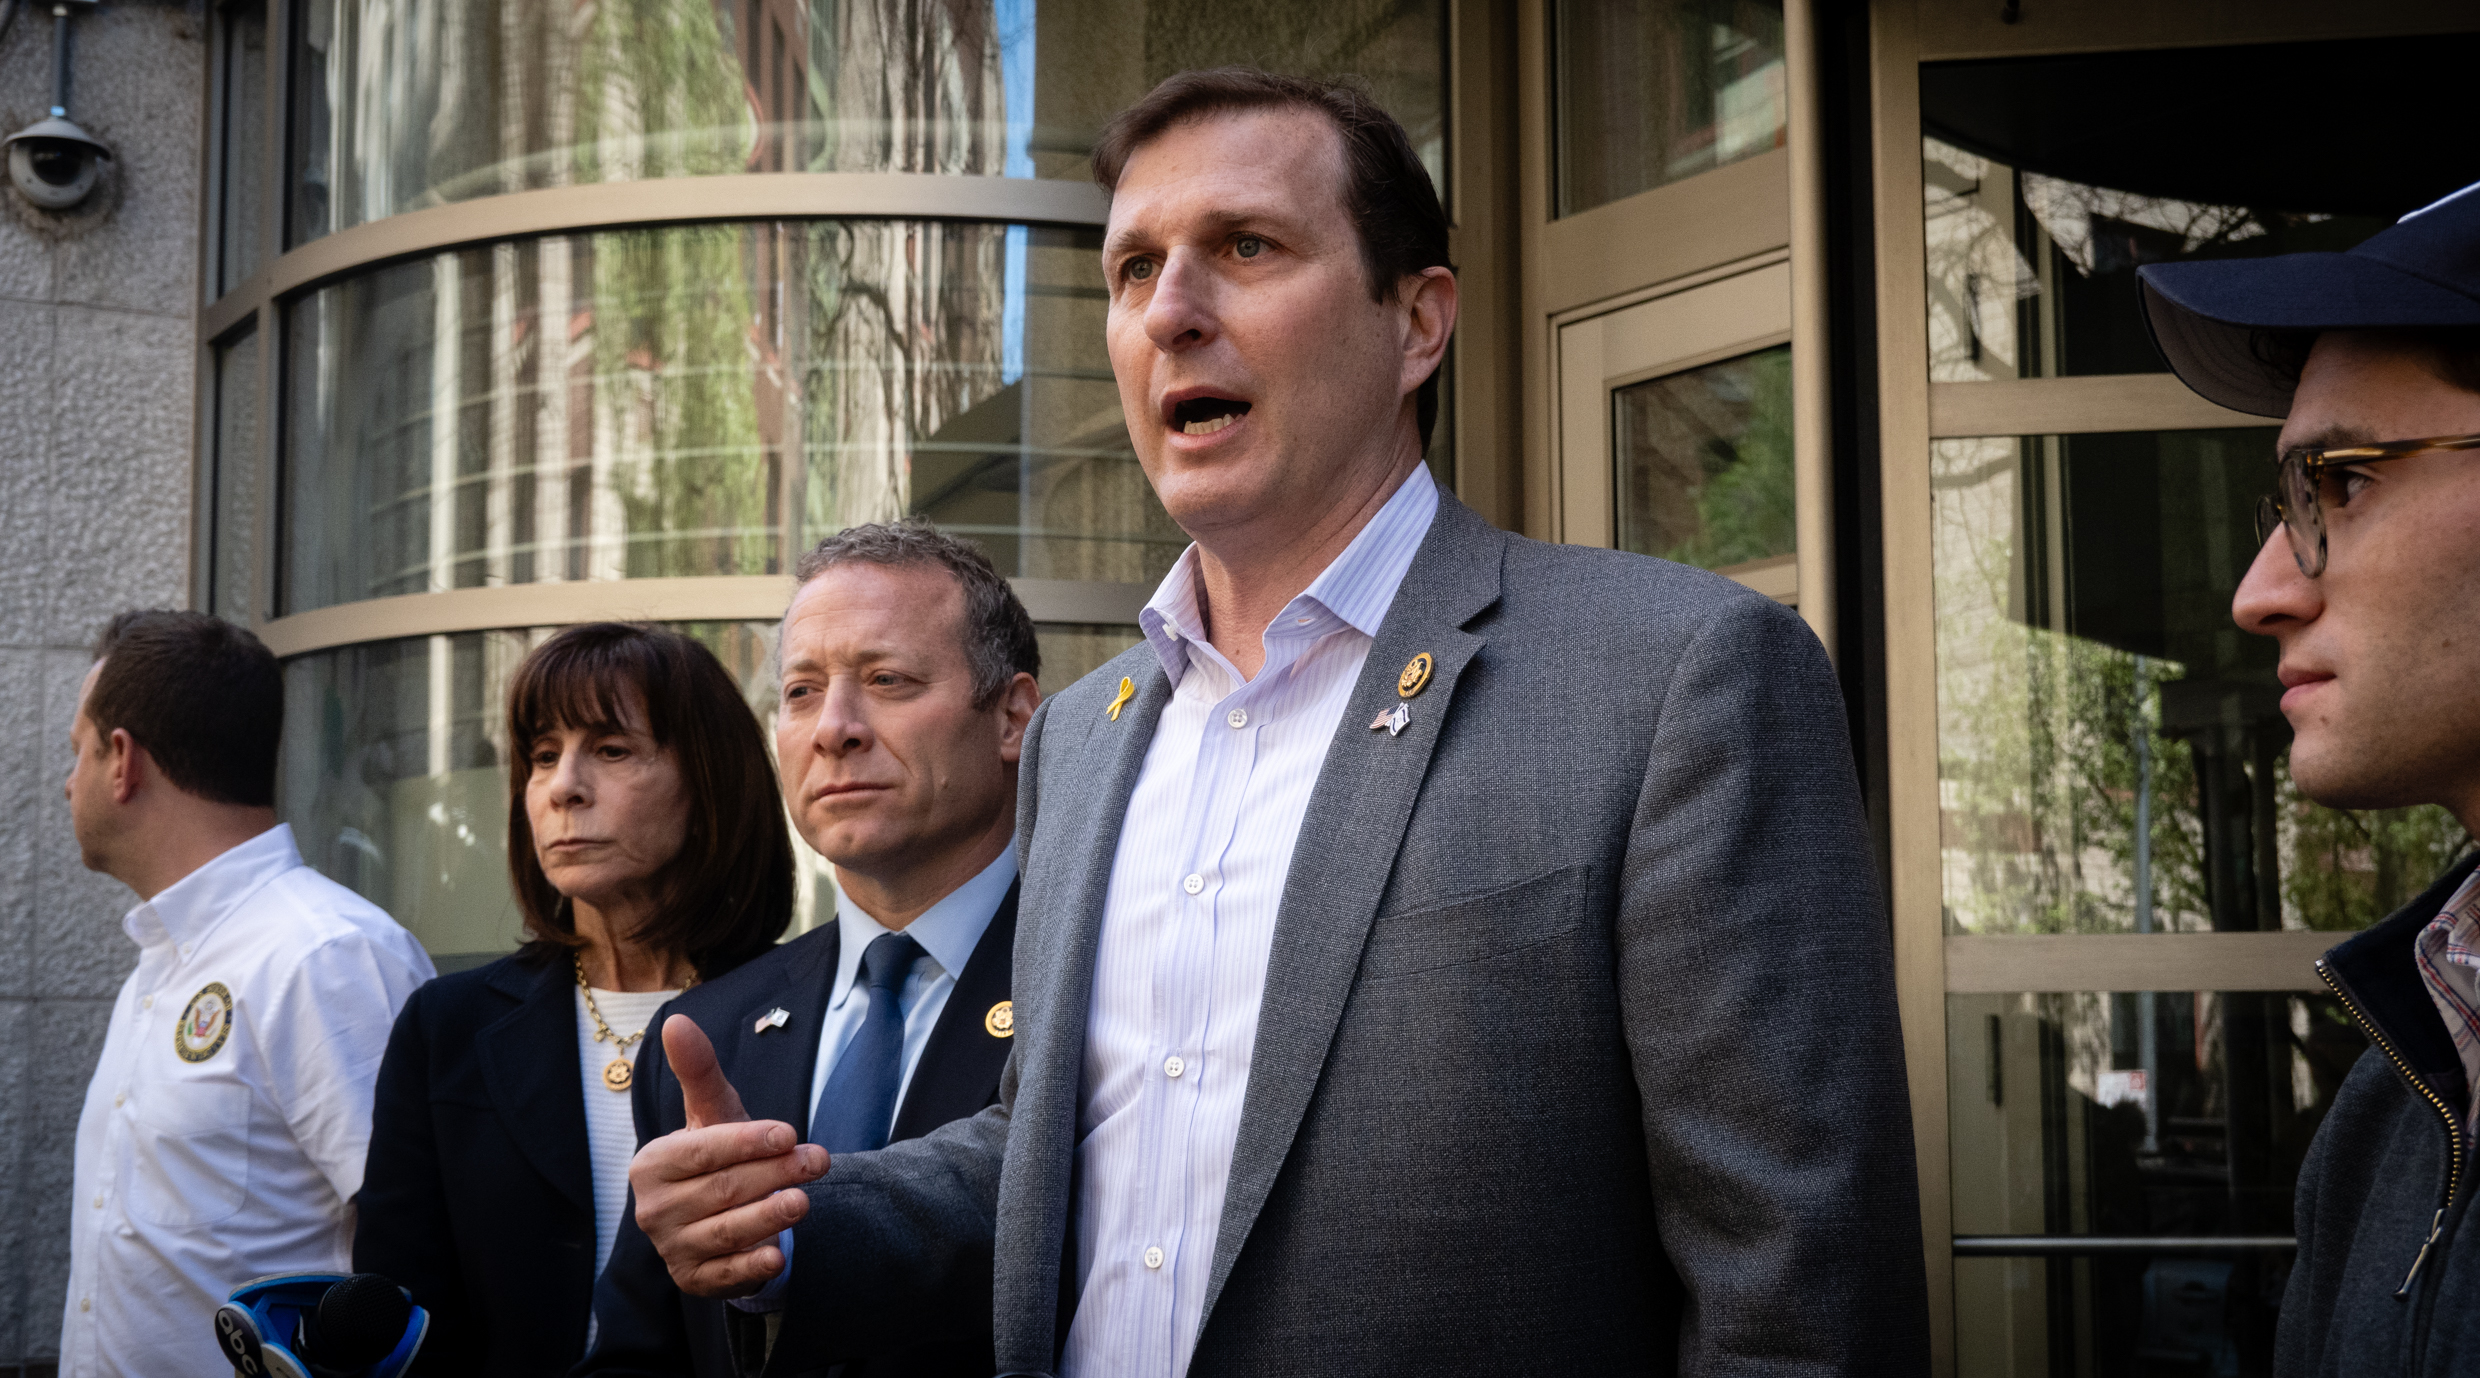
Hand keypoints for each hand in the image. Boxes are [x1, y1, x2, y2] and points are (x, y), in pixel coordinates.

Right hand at [630, 1014, 829, 1297]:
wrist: (719, 1210)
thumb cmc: (717, 1152)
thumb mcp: (711, 1111)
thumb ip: (698, 1070)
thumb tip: (677, 1021)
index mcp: (652, 1164)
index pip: (702, 1151)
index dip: (746, 1141)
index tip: (789, 1133)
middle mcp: (654, 1209)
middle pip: (721, 1189)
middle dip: (773, 1174)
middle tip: (818, 1161)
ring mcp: (672, 1248)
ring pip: (726, 1230)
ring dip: (767, 1216)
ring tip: (803, 1202)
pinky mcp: (694, 1280)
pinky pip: (724, 1274)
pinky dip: (750, 1266)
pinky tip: (777, 1256)